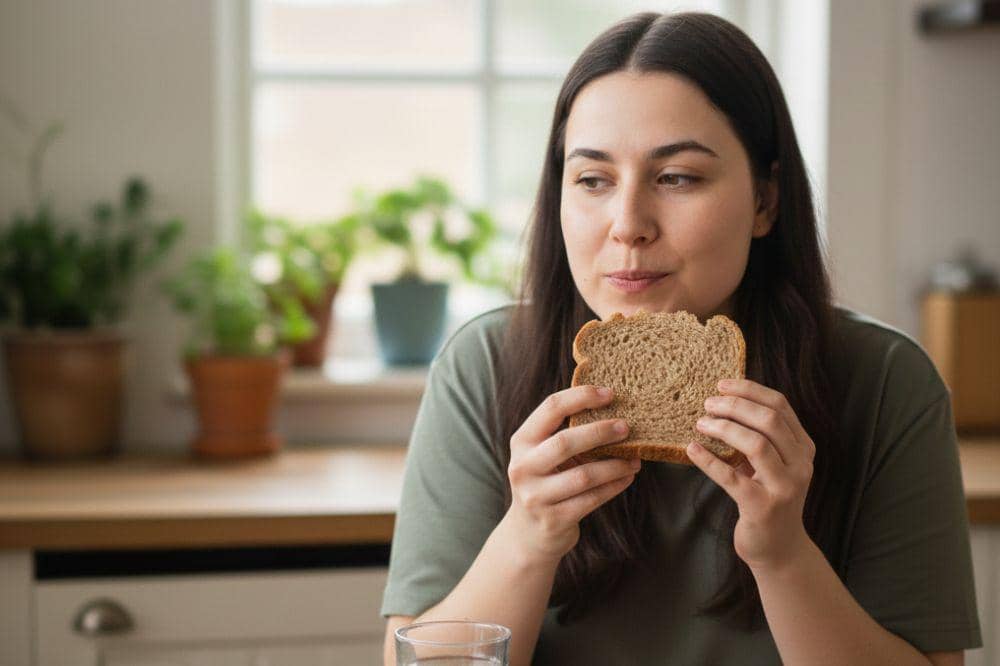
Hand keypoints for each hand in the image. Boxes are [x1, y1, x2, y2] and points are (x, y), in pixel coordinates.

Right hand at [505, 385, 640, 564]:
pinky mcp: (554, 520)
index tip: (610, 393)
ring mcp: (536, 496)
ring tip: (636, 458)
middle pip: (565, 441)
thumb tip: (614, 408)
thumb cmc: (546, 483)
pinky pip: (592, 499)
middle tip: (627, 427)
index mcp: (521, 441)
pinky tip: (628, 477)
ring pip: (584, 475)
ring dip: (615, 465)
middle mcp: (523, 467)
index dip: (581, 397)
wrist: (528, 534)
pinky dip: (614, 486)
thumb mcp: (544, 455)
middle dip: (600, 431)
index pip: (550, 408)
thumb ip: (567, 433)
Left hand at [687, 379, 814, 572]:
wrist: (779, 547)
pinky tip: (692, 449)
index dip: (749, 390)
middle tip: (707, 403)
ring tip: (699, 423)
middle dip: (734, 406)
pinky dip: (708, 461)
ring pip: (756, 444)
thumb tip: (722, 400)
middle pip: (769, 420)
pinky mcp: (763, 508)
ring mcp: (784, 487)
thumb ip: (760, 435)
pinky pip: (732, 478)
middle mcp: (800, 464)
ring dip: (723, 428)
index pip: (780, 405)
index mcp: (803, 447)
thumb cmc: (768, 496)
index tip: (721, 384)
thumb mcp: (772, 463)